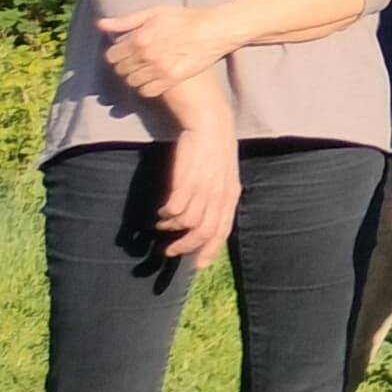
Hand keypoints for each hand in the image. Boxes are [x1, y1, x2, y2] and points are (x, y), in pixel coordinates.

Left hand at [97, 4, 224, 100]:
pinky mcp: (172, 79)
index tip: (123, 53)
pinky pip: (147, 91)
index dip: (116, 55)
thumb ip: (126, 21)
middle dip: (124, 66)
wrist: (215, 29)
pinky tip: (153, 79)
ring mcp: (159, 68)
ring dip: (134, 77)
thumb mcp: (155, 13)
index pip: (112, 56)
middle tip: (135, 61)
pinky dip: (146, 87)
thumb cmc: (186, 18)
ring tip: (144, 70)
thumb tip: (101, 25)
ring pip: (132, 82)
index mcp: (140, 38)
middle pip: (121, 70)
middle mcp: (146, 55)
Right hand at [158, 119, 241, 266]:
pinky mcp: (188, 179)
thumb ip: (217, 199)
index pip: (222, 231)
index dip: (209, 251)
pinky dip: (167, 214)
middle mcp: (220, 195)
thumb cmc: (213, 152)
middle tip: (169, 252)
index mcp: (230, 196)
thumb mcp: (223, 177)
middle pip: (204, 232)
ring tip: (162, 225)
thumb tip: (205, 221)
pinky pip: (176, 207)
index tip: (197, 266)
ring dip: (172, 229)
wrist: (210, 125)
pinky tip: (161, 211)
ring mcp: (205, 188)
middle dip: (185, 247)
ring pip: (188, 222)